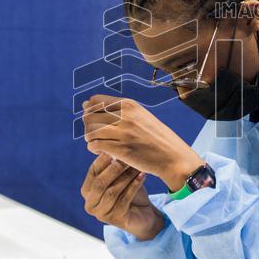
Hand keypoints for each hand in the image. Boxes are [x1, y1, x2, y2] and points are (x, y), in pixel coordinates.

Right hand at [81, 153, 164, 240]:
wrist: (144, 214)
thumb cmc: (129, 191)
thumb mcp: (119, 176)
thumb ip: (113, 164)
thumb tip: (114, 142)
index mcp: (87, 191)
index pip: (92, 171)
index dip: (104, 159)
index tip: (117, 146)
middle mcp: (90, 204)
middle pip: (100, 182)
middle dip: (114, 168)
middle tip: (127, 157)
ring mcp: (101, 214)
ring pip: (112, 191)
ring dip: (126, 176)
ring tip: (137, 165)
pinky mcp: (115, 219)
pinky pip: (124, 199)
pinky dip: (134, 186)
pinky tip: (142, 175)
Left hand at [82, 94, 203, 190]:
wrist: (173, 157)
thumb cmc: (156, 137)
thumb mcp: (140, 116)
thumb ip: (116, 109)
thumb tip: (86, 103)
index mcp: (129, 105)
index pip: (95, 100)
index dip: (90, 110)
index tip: (96, 120)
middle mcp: (125, 116)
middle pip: (89, 116)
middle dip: (88, 126)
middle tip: (96, 135)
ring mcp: (123, 133)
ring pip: (90, 131)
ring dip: (90, 138)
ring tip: (99, 143)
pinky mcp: (122, 150)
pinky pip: (95, 145)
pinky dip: (94, 149)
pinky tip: (103, 151)